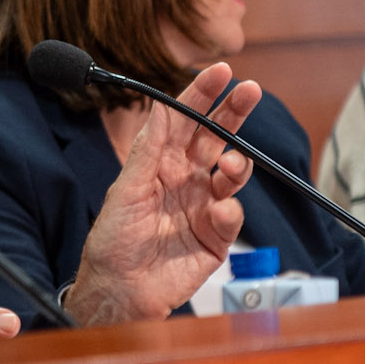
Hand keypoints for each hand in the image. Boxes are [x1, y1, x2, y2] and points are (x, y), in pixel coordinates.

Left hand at [65, 64, 260, 326]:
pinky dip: (230, 211)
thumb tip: (162, 109)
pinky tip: (218, 213)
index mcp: (160, 163)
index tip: (221, 71)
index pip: (185, 120)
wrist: (120, 291)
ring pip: (232, 174)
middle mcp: (185, 179)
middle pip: (216, 137)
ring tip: (231, 166)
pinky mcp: (215, 237)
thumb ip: (147, 151)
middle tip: (251, 91)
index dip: (202, 94)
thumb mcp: (125, 191)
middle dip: (234, 113)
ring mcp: (202, 206)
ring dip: (237, 164)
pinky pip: (232, 215)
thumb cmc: (113, 242)